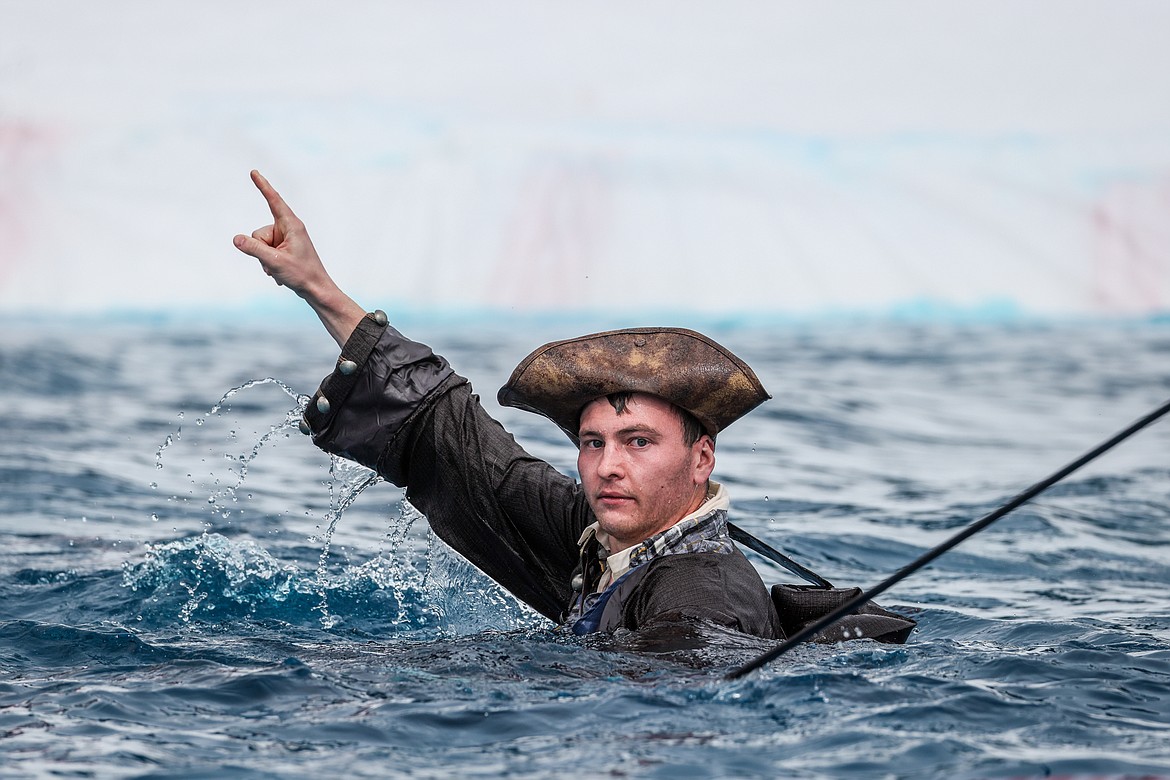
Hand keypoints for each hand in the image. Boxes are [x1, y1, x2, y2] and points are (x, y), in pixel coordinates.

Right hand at [233, 170, 329, 299]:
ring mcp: (286, 239)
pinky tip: (282, 274)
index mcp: (291, 225)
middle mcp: (288, 228)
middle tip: (277, 264)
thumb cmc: (301, 274)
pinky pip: (265, 252)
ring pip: (260, 244)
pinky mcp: (283, 248)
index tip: (253, 172)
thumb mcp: (274, 261)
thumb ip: (253, 249)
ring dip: (265, 260)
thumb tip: (235, 239)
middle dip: (261, 250)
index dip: (262, 186)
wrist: (316, 290)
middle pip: (258, 233)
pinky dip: (269, 264)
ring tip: (281, 269)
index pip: (273, 201)